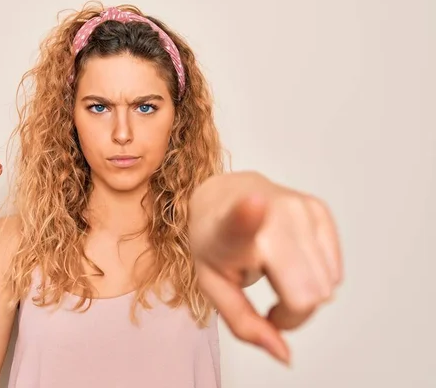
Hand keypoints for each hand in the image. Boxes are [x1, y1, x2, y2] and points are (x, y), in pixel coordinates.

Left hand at [188, 172, 342, 364]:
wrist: (223, 196)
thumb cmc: (217, 244)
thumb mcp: (214, 287)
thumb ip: (244, 324)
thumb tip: (284, 354)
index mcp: (231, 230)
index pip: (241, 223)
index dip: (249, 217)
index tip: (254, 202)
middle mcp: (271, 214)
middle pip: (309, 293)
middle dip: (293, 311)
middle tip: (270, 302)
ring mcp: (300, 208)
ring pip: (328, 286)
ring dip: (306, 295)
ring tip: (279, 277)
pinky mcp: (319, 209)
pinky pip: (335, 271)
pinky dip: (318, 278)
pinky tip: (293, 263)